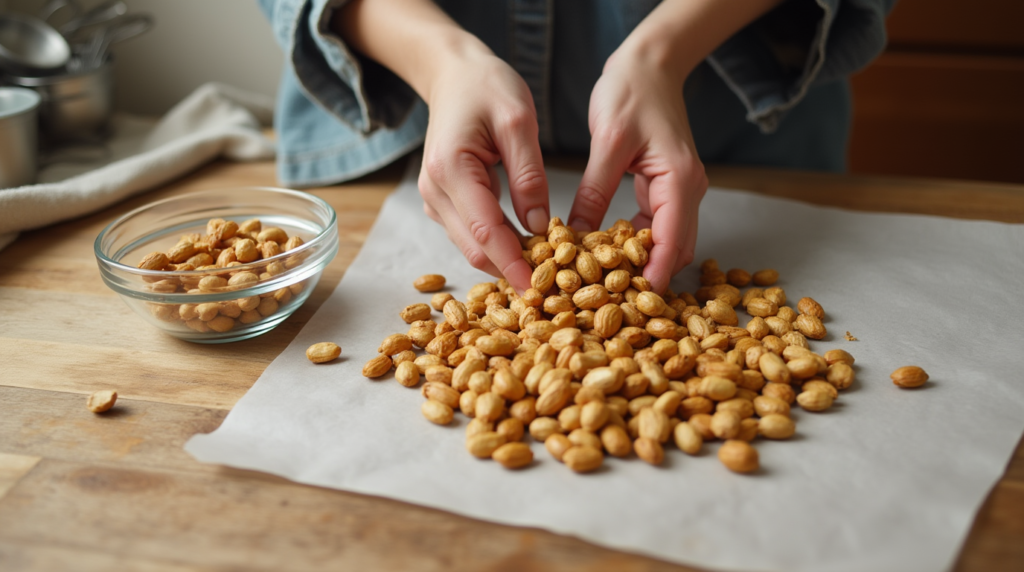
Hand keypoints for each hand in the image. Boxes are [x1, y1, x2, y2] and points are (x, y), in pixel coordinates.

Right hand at [418, 52, 548, 291]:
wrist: (452, 74)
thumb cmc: (487, 86)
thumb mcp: (519, 121)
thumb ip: (530, 176)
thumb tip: (542, 228)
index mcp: (451, 169)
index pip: (486, 231)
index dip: (513, 264)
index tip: (537, 292)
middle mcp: (435, 191)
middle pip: (474, 247)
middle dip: (511, 270)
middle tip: (551, 289)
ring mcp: (434, 199)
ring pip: (471, 246)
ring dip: (505, 260)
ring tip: (546, 272)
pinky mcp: (442, 202)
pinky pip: (471, 233)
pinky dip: (497, 244)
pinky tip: (527, 247)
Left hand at [569, 50, 706, 293]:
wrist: (650, 63)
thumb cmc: (631, 92)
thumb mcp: (608, 142)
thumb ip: (594, 191)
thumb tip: (572, 238)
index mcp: (681, 181)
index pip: (673, 243)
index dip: (653, 276)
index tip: (631, 306)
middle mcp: (687, 191)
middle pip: (675, 251)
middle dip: (646, 278)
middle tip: (609, 304)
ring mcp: (678, 192)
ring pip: (665, 243)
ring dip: (639, 264)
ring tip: (602, 287)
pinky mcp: (663, 190)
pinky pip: (653, 228)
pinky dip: (632, 245)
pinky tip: (603, 256)